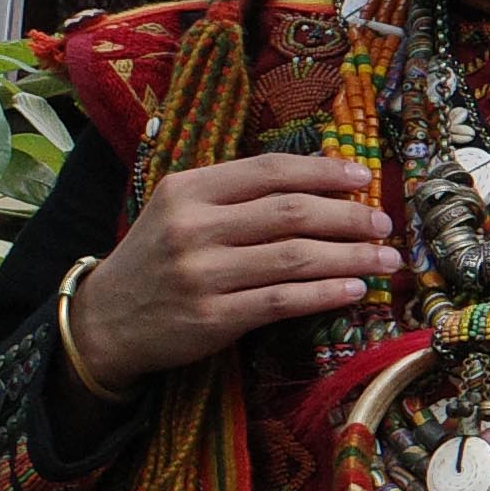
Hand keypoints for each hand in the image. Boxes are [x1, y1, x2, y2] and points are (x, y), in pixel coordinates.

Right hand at [64, 151, 402, 393]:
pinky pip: (284, 301)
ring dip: (352, 257)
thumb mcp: (180, 211)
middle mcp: (193, 227)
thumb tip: (318, 182)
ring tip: (386, 259)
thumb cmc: (157, 259)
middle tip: (385, 224)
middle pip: (291, 212)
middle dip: (349, 216)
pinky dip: (326, 293)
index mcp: (188, 190)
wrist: (103, 320)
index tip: (363, 177)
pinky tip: (355, 290)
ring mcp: (202, 274)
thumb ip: (236, 195)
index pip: (270, 170)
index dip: (324, 171)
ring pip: (295, 257)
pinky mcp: (212, 317)